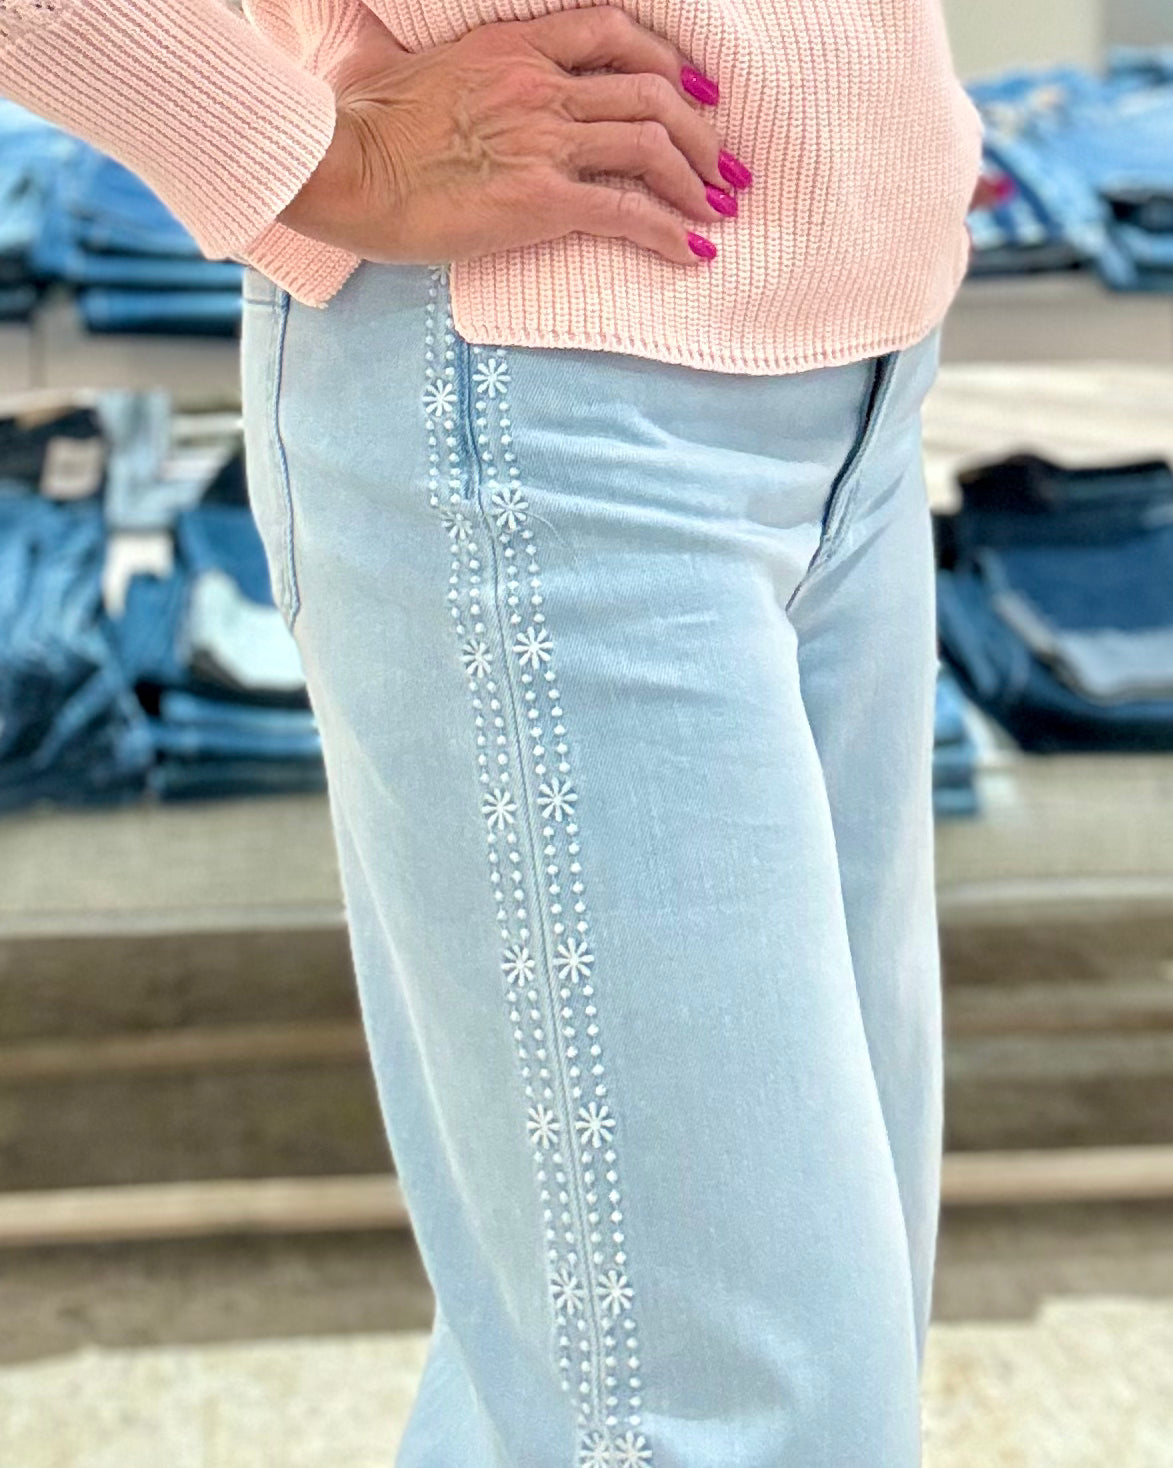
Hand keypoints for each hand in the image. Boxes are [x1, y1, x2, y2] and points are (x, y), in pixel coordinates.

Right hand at [278, 5, 749, 266]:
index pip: (614, 30)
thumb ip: (433, 58)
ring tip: (720, 210)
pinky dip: (671, 230)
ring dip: (698, 181)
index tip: (700, 91)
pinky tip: (694, 250)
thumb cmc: (358, 125)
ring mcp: (543, 140)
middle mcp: (539, 85)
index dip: (670, 59)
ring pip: (652, 146)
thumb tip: (393, 55)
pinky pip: (627, 210)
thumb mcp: (401, 64)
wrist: (342, 168)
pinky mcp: (540, 200)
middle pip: (652, 92)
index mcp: (513, 44)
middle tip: (728, 167)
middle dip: (704, 132)